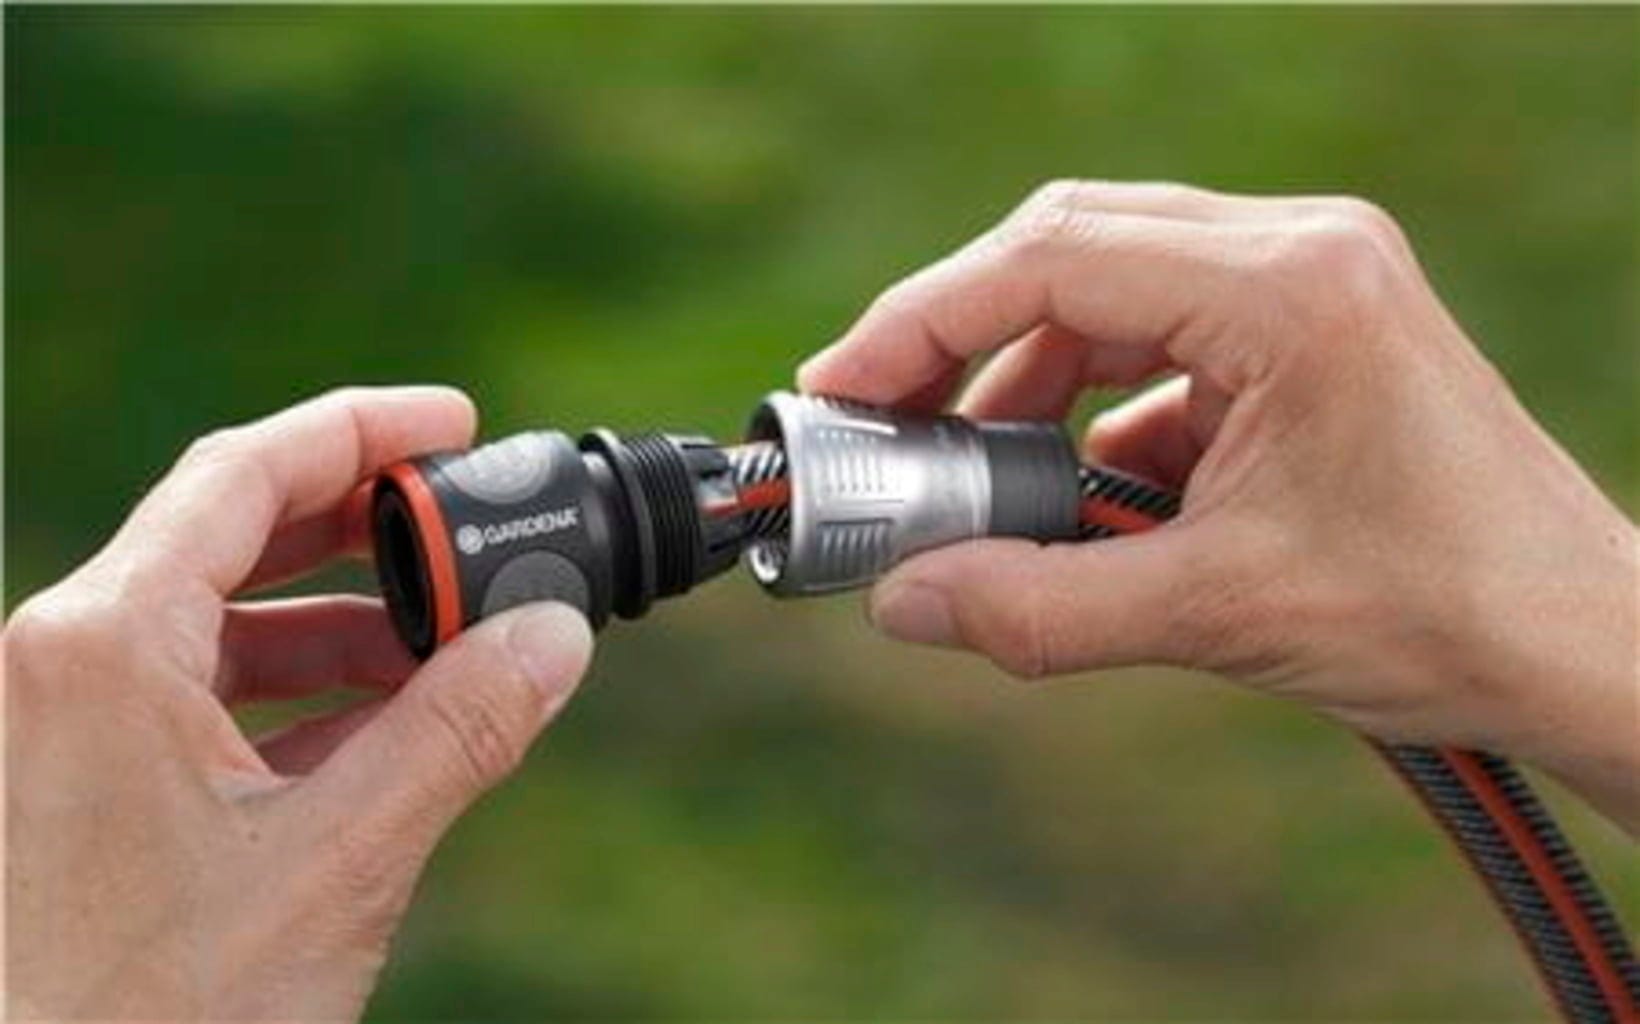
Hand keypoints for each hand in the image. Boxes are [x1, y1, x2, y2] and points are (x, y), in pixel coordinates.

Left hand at [4, 387, 593, 1019]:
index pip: (243, 474)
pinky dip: (297, 698)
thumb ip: (458, 731)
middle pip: (230, 536)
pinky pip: (199, 700)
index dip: (360, 431)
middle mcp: (64, 663)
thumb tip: (554, 637)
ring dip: (340, 628)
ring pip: (220, 626)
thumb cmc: (158, 1017)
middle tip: (464, 525)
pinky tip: (384, 729)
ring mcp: (64, 726)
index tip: (452, 423)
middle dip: (362, 529)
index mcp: (104, 645)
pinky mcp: (81, 786)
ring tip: (448, 648)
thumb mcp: (338, 859)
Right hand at [800, 180, 1638, 832]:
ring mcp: (1307, 286)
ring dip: (1026, 385)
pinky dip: (1094, 414)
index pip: (1052, 259)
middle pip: (1070, 251)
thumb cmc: (1443, 616)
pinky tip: (1071, 498)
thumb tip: (901, 603)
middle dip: (959, 339)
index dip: (922, 321)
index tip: (840, 387)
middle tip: (877, 421)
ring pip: (1108, 298)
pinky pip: (1160, 348)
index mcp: (1289, 287)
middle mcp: (1298, 254)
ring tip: (967, 481)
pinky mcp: (1306, 336)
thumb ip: (1041, 608)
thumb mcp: (1220, 616)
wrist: (1580, 644)